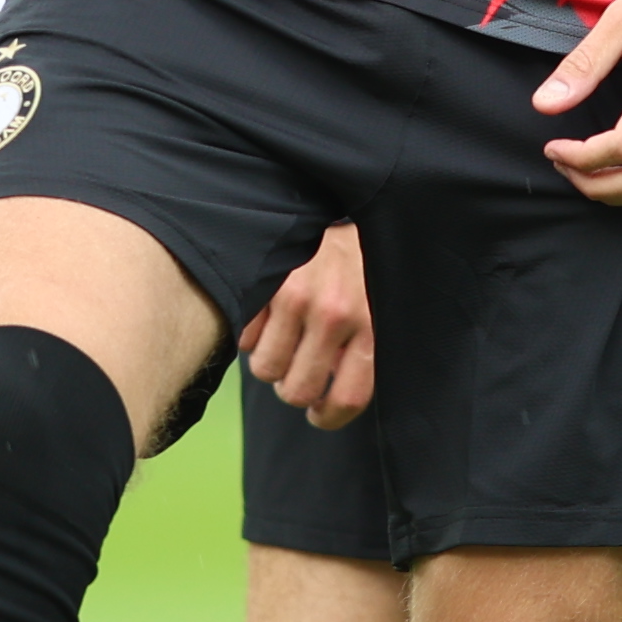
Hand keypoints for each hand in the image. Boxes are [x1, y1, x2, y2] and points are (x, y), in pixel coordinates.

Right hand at [244, 225, 375, 424]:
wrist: (337, 203)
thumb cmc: (359, 264)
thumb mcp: (376, 307)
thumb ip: (362, 351)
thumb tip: (331, 398)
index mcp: (369, 325)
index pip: (346, 399)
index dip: (328, 417)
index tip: (319, 413)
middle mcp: (334, 314)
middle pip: (296, 392)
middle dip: (294, 390)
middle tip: (299, 372)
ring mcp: (296, 297)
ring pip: (265, 370)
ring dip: (271, 363)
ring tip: (284, 341)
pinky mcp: (264, 284)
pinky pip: (245, 339)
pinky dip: (252, 336)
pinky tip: (269, 316)